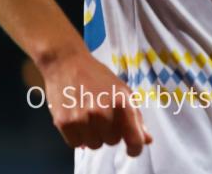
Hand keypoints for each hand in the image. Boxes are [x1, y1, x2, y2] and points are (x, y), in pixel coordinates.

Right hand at [36, 48, 153, 154]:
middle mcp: (103, 112)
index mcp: (122, 102)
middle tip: (101, 113)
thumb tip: (147, 140)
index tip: (132, 148)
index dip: (135, 148)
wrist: (67, 63)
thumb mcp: (122, 91)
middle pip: (113, 141)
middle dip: (109, 131)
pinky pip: (76, 144)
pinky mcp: (64, 123)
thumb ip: (136, 116)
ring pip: (95, 145)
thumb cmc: (98, 76)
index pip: (134, 139)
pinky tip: (76, 118)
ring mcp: (82, 118)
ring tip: (87, 115)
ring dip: (93, 134)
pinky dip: (77, 135)